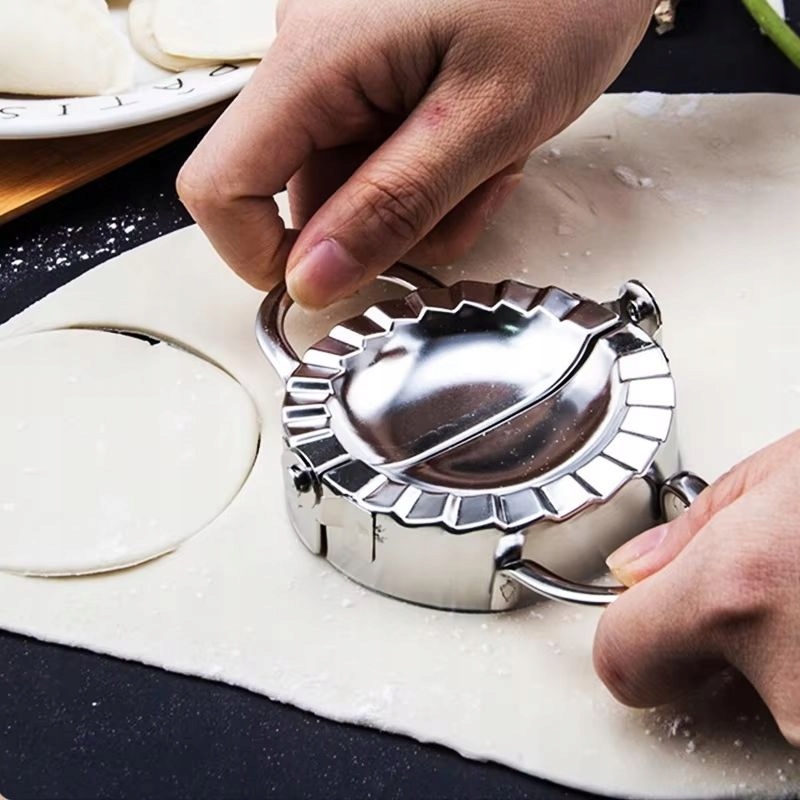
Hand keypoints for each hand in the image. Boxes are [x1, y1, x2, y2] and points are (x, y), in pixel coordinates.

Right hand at [177, 0, 652, 307]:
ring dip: (420, 200)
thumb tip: (311, 280)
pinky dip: (429, 170)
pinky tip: (483, 140)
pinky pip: (377, 154)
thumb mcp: (485, 120)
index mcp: (315, 60)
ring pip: (349, 184)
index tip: (334, 285)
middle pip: (303, 196)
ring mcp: (343, 64)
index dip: (263, 257)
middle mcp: (311, 56)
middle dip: (388, 227)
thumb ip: (392, 206)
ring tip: (492, 157)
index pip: (219, 187)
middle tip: (470, 195)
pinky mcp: (375, 70)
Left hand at [594, 431, 799, 745]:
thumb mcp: (782, 475)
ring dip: (776, 655)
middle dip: (712, 636)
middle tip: (766, 583)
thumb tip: (637, 568)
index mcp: (739, 590)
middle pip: (687, 675)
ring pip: (760, 696)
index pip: (619, 657)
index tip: (636, 614)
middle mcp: (787, 675)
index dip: (624, 630)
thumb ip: (695, 529)